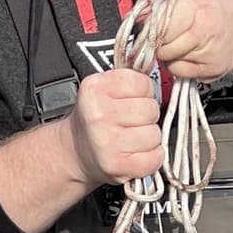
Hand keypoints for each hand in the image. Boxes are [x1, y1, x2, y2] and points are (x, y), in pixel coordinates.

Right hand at [61, 64, 165, 188]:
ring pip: (154, 135)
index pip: (144, 84)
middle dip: (146, 117)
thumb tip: (157, 66)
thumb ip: (129, 79)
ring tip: (131, 139)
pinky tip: (135, 153)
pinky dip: (150, 158)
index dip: (143, 93)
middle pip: (151, 110)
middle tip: (130, 123)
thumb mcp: (103, 89)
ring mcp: (107, 142)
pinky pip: (154, 158)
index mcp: (95, 89)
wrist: (74, 151)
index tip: (132, 101)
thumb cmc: (95, 119)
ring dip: (148, 138)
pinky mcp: (116, 165)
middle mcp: (99, 114)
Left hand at [132, 0, 232, 81]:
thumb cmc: (216, 3)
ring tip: (184, 42)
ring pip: (168, 61)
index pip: (157, 25)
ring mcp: (208, 49)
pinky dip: (180, 66)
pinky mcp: (211, 68)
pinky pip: (180, 72)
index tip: (153, 29)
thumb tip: (133, 16)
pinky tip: (192, 54)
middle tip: (171, 35)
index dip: (151, 30)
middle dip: (160, 43)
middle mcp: (203, 26)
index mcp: (194, 1)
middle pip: (161, 45)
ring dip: (169, 55)